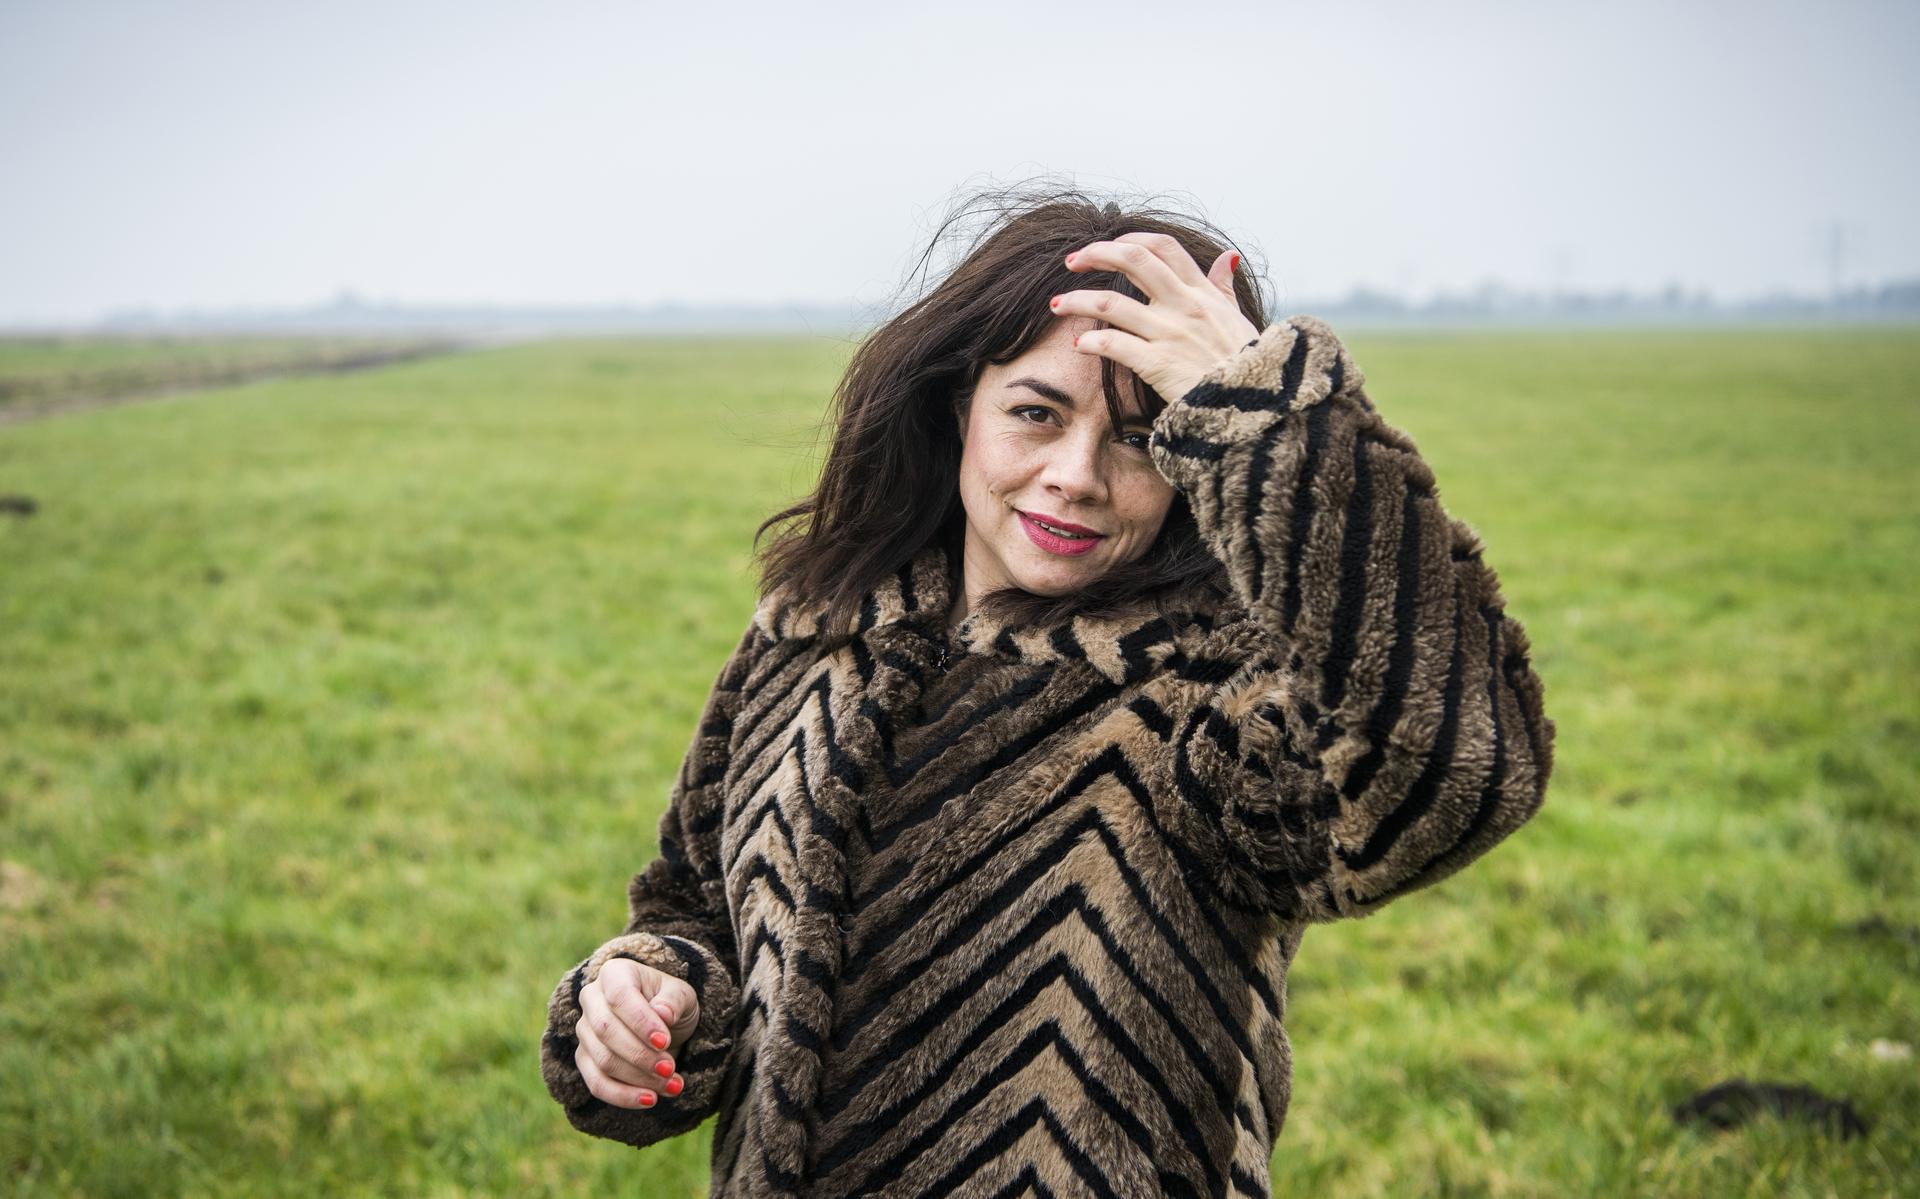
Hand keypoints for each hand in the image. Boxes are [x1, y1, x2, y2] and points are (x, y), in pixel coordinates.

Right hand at [574, 957, 698, 1108]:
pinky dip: (623, 1096)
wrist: (661, 1022)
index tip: (664, 1042)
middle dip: (641, 1055)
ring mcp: (584, 1030)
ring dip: (639, 1079)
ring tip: (673, 1086)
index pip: (620, 996)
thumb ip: (674, 1001)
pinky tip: (651, 1100)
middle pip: (606, 1031)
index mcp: (614, 973)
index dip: (640, 1021)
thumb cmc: (670, 1003)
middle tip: (670, 1070)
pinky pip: (596, 1083)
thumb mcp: (682, 995)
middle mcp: (591, 998)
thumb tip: (663, 1014)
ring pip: (603, 1060)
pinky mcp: (585, 1058)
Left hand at [1053, 232, 1260, 403]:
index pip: (1163, 247)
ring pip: (1110, 302)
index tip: (1109, 245)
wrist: (1256, 405)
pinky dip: (1090, 341)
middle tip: (1072, 262)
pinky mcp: (1158, 363)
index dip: (1131, 239)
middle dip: (1096, 254)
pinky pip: (1113, 344)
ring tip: (1056, 304)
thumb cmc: (1247, 365)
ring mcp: (1169, 333)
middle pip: (1133, 260)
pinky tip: (1079, 345)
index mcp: (1202, 292)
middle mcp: (1184, 305)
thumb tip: (1228, 257)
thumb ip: (1225, 287)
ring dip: (1076, 300)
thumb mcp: (1239, 318)